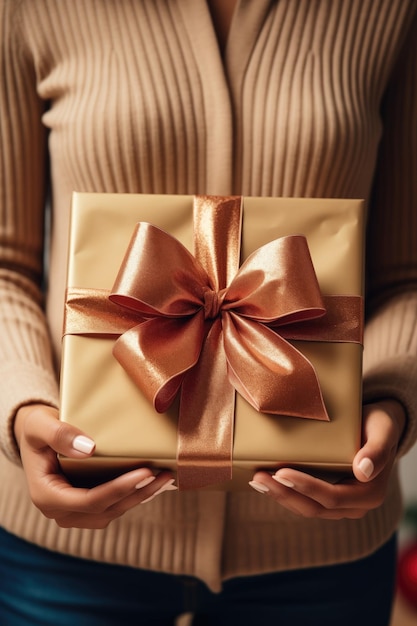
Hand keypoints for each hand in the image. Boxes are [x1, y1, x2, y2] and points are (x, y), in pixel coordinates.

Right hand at [14, 404, 176, 528]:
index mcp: (46, 496)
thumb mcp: (40, 425)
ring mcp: (74, 512)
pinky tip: (154, 481)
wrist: (37, 437)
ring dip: (140, 497)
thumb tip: (88, 448)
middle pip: (104, 511)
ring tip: (164, 477)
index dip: (118, 490)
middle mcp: (60, 511)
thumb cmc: (37, 429)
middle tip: (162, 474)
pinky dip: (134, 495)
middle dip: (136, 494)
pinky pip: (114, 506)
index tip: (144, 472)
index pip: (87, 501)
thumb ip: (59, 434)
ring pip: (112, 512)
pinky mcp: (87, 506)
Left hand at [249, 400, 404, 518]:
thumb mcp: (383, 430)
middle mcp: (355, 505)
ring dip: (280, 495)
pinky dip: (284, 492)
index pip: (332, 498)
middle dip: (284, 494)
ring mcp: (341, 504)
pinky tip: (266, 480)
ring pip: (306, 508)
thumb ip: (377, 450)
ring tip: (256, 479)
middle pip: (315, 508)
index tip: (282, 473)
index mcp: (370, 493)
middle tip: (258, 477)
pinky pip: (304, 500)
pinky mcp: (328, 497)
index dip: (306, 488)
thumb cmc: (380, 424)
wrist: (379, 426)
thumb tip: (363, 471)